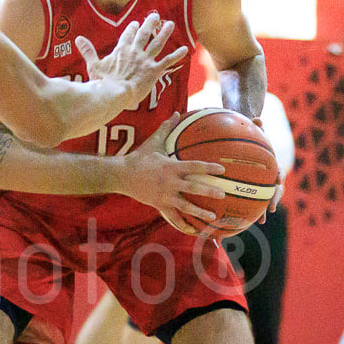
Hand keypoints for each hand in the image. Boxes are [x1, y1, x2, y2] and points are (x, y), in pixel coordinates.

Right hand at [78, 12, 188, 119]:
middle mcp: (135, 51)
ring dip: (164, 33)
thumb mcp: (93, 65)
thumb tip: (78, 38)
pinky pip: (167, 61)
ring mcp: (145, 60)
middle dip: (150, 24)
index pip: (128, 35)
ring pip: (157, 43)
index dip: (132, 28)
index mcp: (121, 50)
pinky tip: (185, 49)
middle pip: (144, 34)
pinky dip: (176, 55)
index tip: (136, 23)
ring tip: (170, 24)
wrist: (115, 94)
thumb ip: (88, 51)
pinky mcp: (154, 71)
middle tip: (155, 15)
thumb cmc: (103, 82)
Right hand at [119, 113, 224, 233]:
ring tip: (213, 217)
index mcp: (171, 167)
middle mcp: (169, 182)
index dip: (209, 168)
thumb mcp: (153, 142)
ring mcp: (164, 196)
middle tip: (223, 194)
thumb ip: (167, 128)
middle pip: (193, 188)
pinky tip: (193, 230)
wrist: (121, 175)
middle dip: (209, 192)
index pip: (194, 167)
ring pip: (185, 206)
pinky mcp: (159, 205)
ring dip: (200, 212)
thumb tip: (177, 113)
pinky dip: (183, 225)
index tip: (222, 170)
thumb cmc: (138, 158)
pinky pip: (172, 217)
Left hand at [251, 115, 282, 216]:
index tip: (277, 181)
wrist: (250, 142)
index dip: (278, 177)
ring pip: (264, 199)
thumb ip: (256, 125)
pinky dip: (248, 210)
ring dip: (263, 211)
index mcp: (272, 164)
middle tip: (271, 209)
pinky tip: (241, 219)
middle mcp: (269, 176)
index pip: (278, 172)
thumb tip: (256, 117)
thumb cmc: (252, 136)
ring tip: (260, 221)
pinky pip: (250, 201)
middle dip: (273, 200)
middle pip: (274, 190)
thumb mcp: (254, 130)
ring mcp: (262, 184)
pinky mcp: (252, 189)